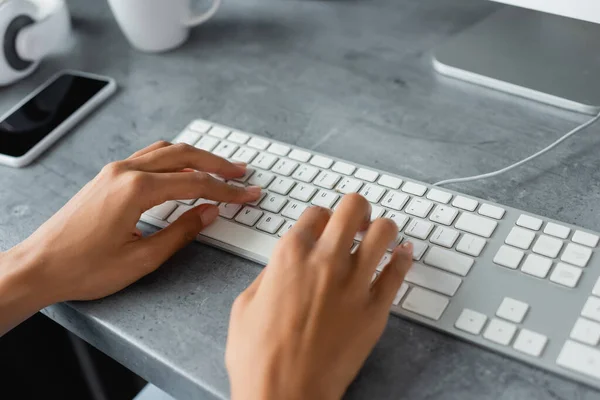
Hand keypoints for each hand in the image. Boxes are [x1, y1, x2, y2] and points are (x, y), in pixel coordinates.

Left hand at [0, 142, 259, 332]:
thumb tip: (210, 212)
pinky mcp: (108, 176)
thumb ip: (181, 232)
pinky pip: (148, 156)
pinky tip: (183, 168)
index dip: (227, 189)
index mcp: (136, 190)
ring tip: (219, 167)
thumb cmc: (84, 268)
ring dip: (196, 157)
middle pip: (184, 156)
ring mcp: (114, 171)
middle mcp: (125, 171)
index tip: (248, 193)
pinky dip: (173, 159)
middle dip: (218, 164)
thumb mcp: (142, 258)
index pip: (195, 183)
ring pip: (166, 152)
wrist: (39, 266)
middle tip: (242, 173)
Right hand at [225, 194, 412, 399]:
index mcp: (290, 255)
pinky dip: (403, 257)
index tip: (323, 225)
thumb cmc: (260, 358)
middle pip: (354, 208)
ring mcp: (355, 284)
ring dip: (381, 228)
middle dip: (357, 208)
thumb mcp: (245, 305)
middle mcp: (325, 261)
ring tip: (377, 236)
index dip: (320, 217)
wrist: (284, 395)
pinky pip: (400, 271)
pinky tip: (402, 254)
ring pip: (384, 232)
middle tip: (358, 218)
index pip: (316, 212)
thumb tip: (283, 265)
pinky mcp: (376, 310)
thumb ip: (269, 275)